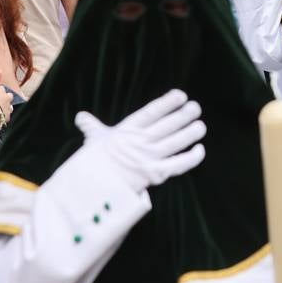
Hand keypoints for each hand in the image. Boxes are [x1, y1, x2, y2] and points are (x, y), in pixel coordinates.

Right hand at [76, 90, 206, 192]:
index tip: (181, 95)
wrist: (89, 187)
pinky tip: (200, 149)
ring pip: (176, 142)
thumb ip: (92, 126)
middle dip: (184, 115)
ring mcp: (148, 158)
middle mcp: (139, 142)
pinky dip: (192, 157)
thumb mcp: (94, 141)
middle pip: (168, 125)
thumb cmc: (92, 162)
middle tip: (196, 107)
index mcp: (126, 130)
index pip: (151, 112)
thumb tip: (80, 116)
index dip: (167, 103)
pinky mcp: (154, 174)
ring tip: (200, 126)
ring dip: (191, 133)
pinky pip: (179, 164)